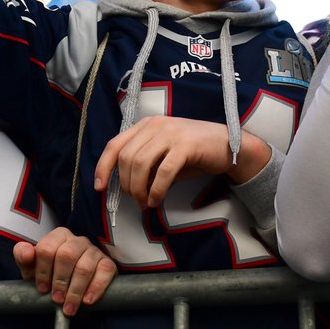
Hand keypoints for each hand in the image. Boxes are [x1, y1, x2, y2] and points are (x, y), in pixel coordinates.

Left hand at [14, 227, 115, 315]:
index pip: (47, 248)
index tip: (42, 288)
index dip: (43, 271)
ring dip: (75, 290)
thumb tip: (27, 252)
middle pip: (66, 255)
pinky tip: (87, 301)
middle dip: (60, 280)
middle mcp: (77, 240)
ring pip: (85, 266)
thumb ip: (23, 257)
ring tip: (69, 307)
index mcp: (58, 236)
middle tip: (57, 299)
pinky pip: (104, 272)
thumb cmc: (50, 277)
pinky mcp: (108, 263)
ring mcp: (94, 251)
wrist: (71, 291)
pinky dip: (95, 288)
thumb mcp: (32, 269)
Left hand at [94, 116, 269, 208]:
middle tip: (136, 201)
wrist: (229, 146)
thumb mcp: (164, 156)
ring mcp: (171, 133)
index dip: (103, 167)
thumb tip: (127, 188)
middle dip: (126, 184)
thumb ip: (145, 165)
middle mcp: (155, 125)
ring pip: (141, 163)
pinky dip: (156, 190)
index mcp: (146, 125)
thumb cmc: (194, 154)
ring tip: (146, 203)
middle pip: (126, 157)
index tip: (99, 188)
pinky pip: (163, 171)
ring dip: (139, 189)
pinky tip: (157, 201)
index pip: (114, 145)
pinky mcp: (186, 145)